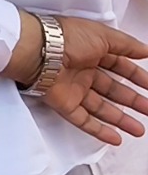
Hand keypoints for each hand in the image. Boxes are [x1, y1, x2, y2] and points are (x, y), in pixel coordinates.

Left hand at [39, 16, 147, 144]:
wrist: (38, 52)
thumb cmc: (69, 38)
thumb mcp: (103, 35)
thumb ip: (126, 45)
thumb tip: (147, 51)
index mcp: (92, 53)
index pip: (119, 67)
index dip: (136, 77)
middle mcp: (84, 72)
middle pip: (113, 90)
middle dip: (133, 101)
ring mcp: (74, 89)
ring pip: (101, 108)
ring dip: (121, 119)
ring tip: (139, 130)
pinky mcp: (64, 104)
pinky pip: (83, 120)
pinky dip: (99, 130)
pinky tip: (116, 139)